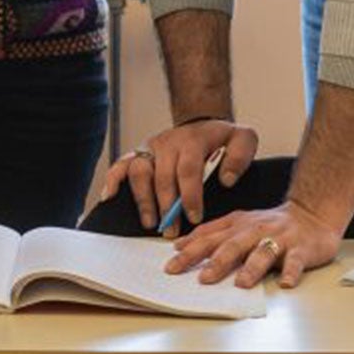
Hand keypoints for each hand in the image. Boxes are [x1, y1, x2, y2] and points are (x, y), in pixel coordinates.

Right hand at [99, 118, 258, 234]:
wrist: (204, 122)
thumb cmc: (224, 138)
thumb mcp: (244, 139)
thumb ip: (241, 156)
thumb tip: (226, 179)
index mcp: (193, 141)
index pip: (188, 170)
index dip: (190, 196)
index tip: (195, 218)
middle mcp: (168, 143)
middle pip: (162, 176)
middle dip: (166, 206)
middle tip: (171, 231)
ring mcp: (151, 147)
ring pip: (139, 172)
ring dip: (143, 200)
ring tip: (150, 223)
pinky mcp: (140, 153)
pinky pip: (121, 164)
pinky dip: (112, 180)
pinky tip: (109, 197)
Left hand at [166, 200, 339, 289]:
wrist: (310, 215)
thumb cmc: (269, 225)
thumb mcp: (238, 224)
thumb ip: (212, 234)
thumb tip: (180, 246)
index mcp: (237, 225)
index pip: (210, 236)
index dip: (191, 250)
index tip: (172, 266)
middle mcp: (255, 230)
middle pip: (233, 245)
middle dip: (217, 261)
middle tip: (202, 278)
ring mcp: (279, 239)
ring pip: (263, 252)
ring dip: (252, 267)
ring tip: (241, 283)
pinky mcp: (301, 249)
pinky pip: (296, 261)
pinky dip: (291, 272)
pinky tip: (286, 283)